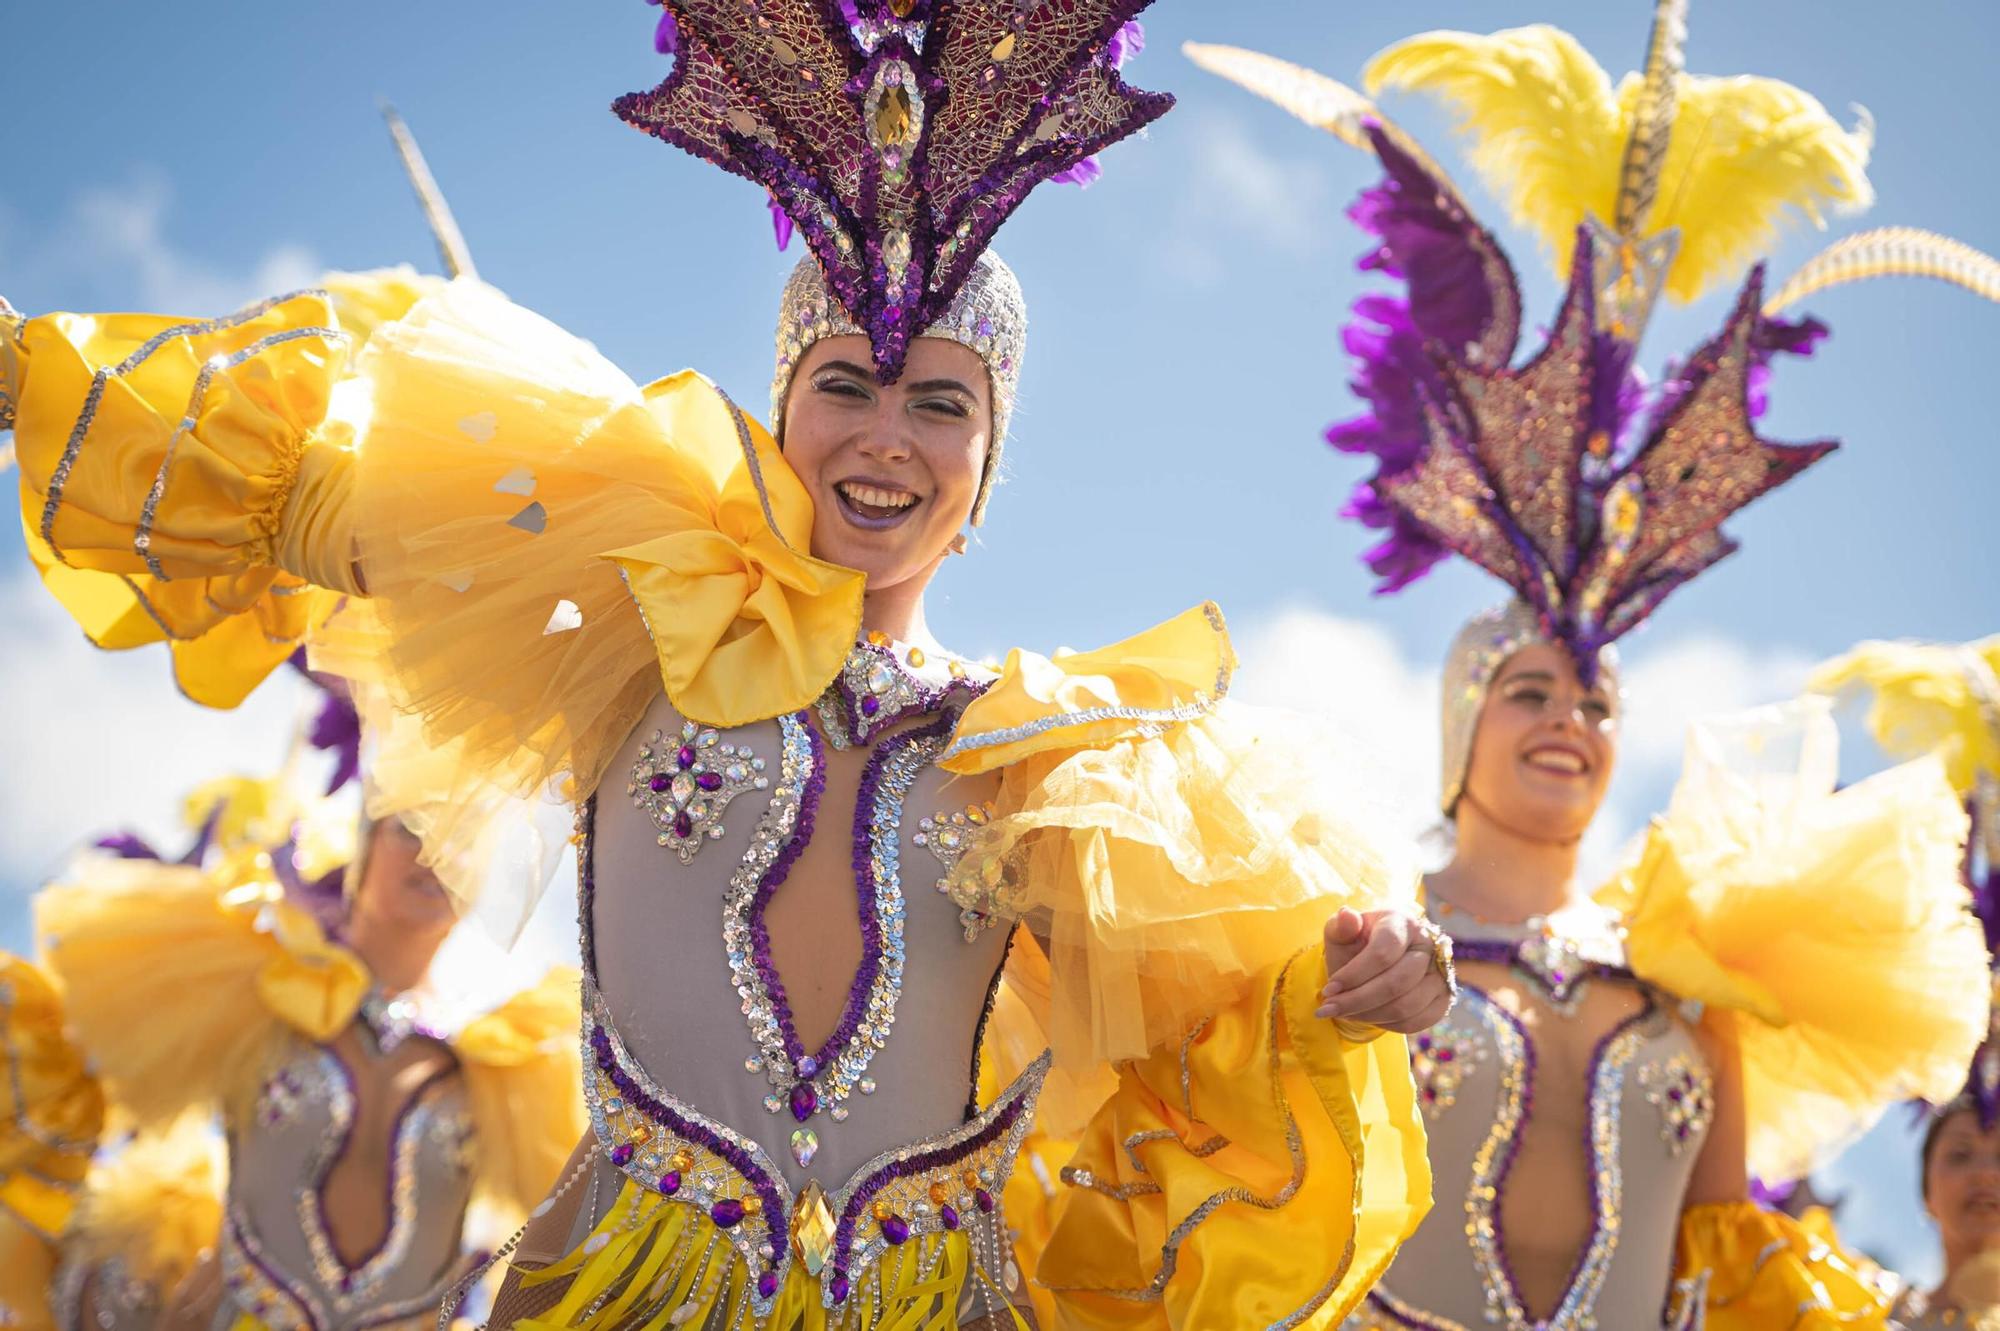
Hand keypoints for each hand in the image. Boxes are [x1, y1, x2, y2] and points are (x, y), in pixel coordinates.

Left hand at [1317, 907, 1454, 1034]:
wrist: (1375, 965)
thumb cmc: (1356, 947)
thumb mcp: (1342, 934)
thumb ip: (1340, 927)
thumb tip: (1347, 915)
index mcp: (1403, 922)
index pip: (1383, 952)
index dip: (1354, 974)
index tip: (1329, 989)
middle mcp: (1428, 945)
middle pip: (1396, 982)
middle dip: (1357, 1000)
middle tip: (1329, 1008)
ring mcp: (1440, 973)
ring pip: (1406, 1006)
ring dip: (1369, 1015)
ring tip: (1344, 1012)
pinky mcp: (1443, 998)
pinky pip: (1416, 1021)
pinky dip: (1387, 1025)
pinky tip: (1366, 1017)